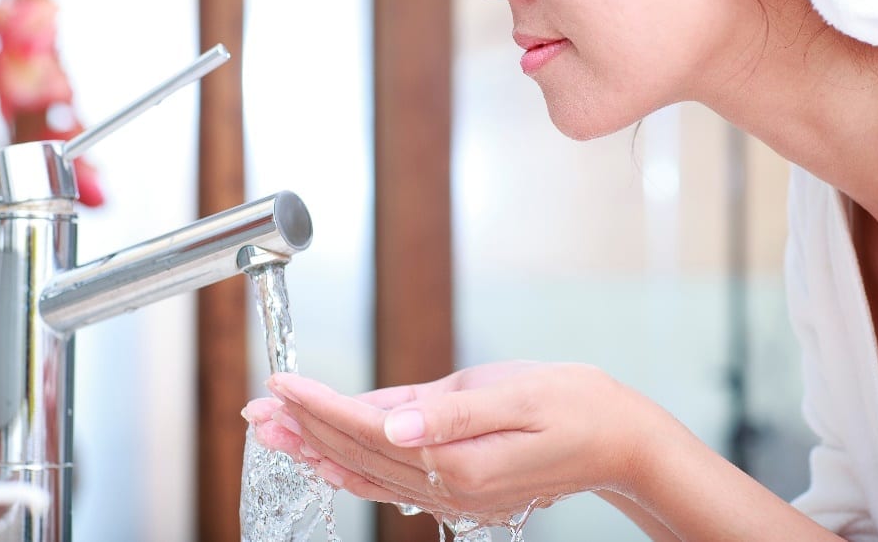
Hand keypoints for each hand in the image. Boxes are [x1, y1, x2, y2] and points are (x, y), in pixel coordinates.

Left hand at [247, 361, 647, 523]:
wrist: (621, 441)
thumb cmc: (576, 404)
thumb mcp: (517, 394)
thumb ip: (449, 412)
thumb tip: (391, 420)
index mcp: (461, 461)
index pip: (369, 430)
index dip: (320, 406)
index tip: (280, 384)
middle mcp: (452, 486)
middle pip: (358, 455)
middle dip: (303, 429)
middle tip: (256, 409)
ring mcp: (456, 493)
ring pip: (369, 472)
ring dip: (318, 450)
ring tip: (275, 432)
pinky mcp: (461, 489)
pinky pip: (392, 481)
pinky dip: (353, 467)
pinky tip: (330, 457)